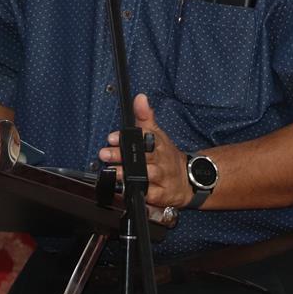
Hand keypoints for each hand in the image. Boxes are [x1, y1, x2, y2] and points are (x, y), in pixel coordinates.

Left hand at [99, 93, 194, 209]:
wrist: (188, 179)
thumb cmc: (167, 155)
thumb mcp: (157, 133)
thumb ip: (145, 116)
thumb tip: (140, 98)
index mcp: (158, 144)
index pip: (145, 137)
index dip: (128, 137)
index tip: (112, 137)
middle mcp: (160, 161)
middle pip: (141, 157)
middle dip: (121, 156)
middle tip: (105, 154)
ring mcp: (162, 178)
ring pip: (145, 176)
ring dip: (127, 175)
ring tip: (113, 172)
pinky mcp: (162, 194)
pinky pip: (150, 195)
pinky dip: (138, 193)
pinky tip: (124, 191)